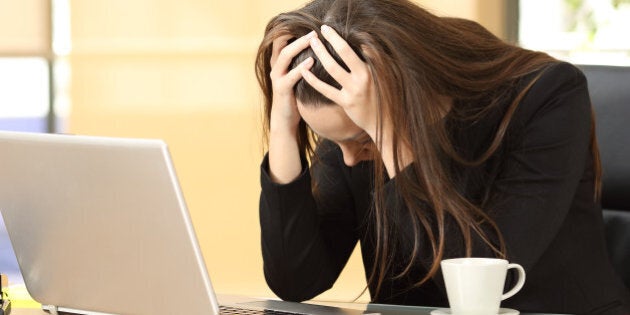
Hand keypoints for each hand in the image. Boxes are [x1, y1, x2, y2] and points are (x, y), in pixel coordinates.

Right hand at [269, 31, 315, 134]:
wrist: (285, 119)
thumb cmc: (295, 97)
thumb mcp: (297, 77)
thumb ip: (302, 63)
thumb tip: (319, 50)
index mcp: (279, 63)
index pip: (282, 41)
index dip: (293, 32)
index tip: (310, 26)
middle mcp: (275, 68)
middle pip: (283, 44)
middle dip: (299, 36)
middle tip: (314, 31)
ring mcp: (277, 78)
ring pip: (285, 56)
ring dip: (299, 46)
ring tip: (313, 40)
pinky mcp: (281, 89)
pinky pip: (290, 76)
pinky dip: (301, 68)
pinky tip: (312, 62)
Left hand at [300, 25, 380, 140]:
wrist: (384, 121)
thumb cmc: (382, 96)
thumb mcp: (382, 77)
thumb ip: (373, 61)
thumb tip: (363, 45)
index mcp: (374, 68)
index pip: (361, 45)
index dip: (346, 36)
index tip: (335, 29)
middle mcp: (364, 77)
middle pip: (345, 52)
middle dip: (333, 38)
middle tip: (323, 28)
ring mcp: (354, 90)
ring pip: (333, 68)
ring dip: (321, 53)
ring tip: (313, 42)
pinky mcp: (345, 102)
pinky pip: (326, 89)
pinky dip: (313, 79)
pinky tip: (304, 70)